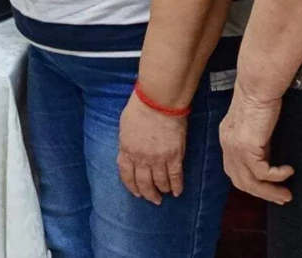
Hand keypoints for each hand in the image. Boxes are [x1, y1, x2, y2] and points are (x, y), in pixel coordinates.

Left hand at [117, 91, 187, 205]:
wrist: (159, 102)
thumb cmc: (140, 109)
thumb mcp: (125, 127)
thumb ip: (126, 144)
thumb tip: (128, 154)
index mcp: (127, 150)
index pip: (127, 175)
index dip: (132, 186)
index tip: (137, 192)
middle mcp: (142, 158)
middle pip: (144, 183)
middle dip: (148, 194)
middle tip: (153, 199)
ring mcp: (159, 159)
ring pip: (160, 182)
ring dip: (162, 190)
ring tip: (165, 194)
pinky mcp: (175, 156)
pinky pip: (175, 176)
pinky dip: (176, 186)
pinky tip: (177, 192)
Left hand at [220, 83, 292, 204]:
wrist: (258, 86)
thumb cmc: (262, 99)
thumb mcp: (257, 125)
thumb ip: (258, 142)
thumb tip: (269, 159)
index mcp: (227, 139)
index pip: (234, 170)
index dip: (251, 183)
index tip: (269, 190)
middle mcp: (227, 145)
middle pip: (240, 181)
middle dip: (262, 194)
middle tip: (281, 199)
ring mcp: (234, 147)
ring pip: (250, 181)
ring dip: (270, 192)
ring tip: (287, 195)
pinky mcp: (247, 146)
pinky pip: (262, 172)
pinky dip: (277, 176)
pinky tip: (289, 171)